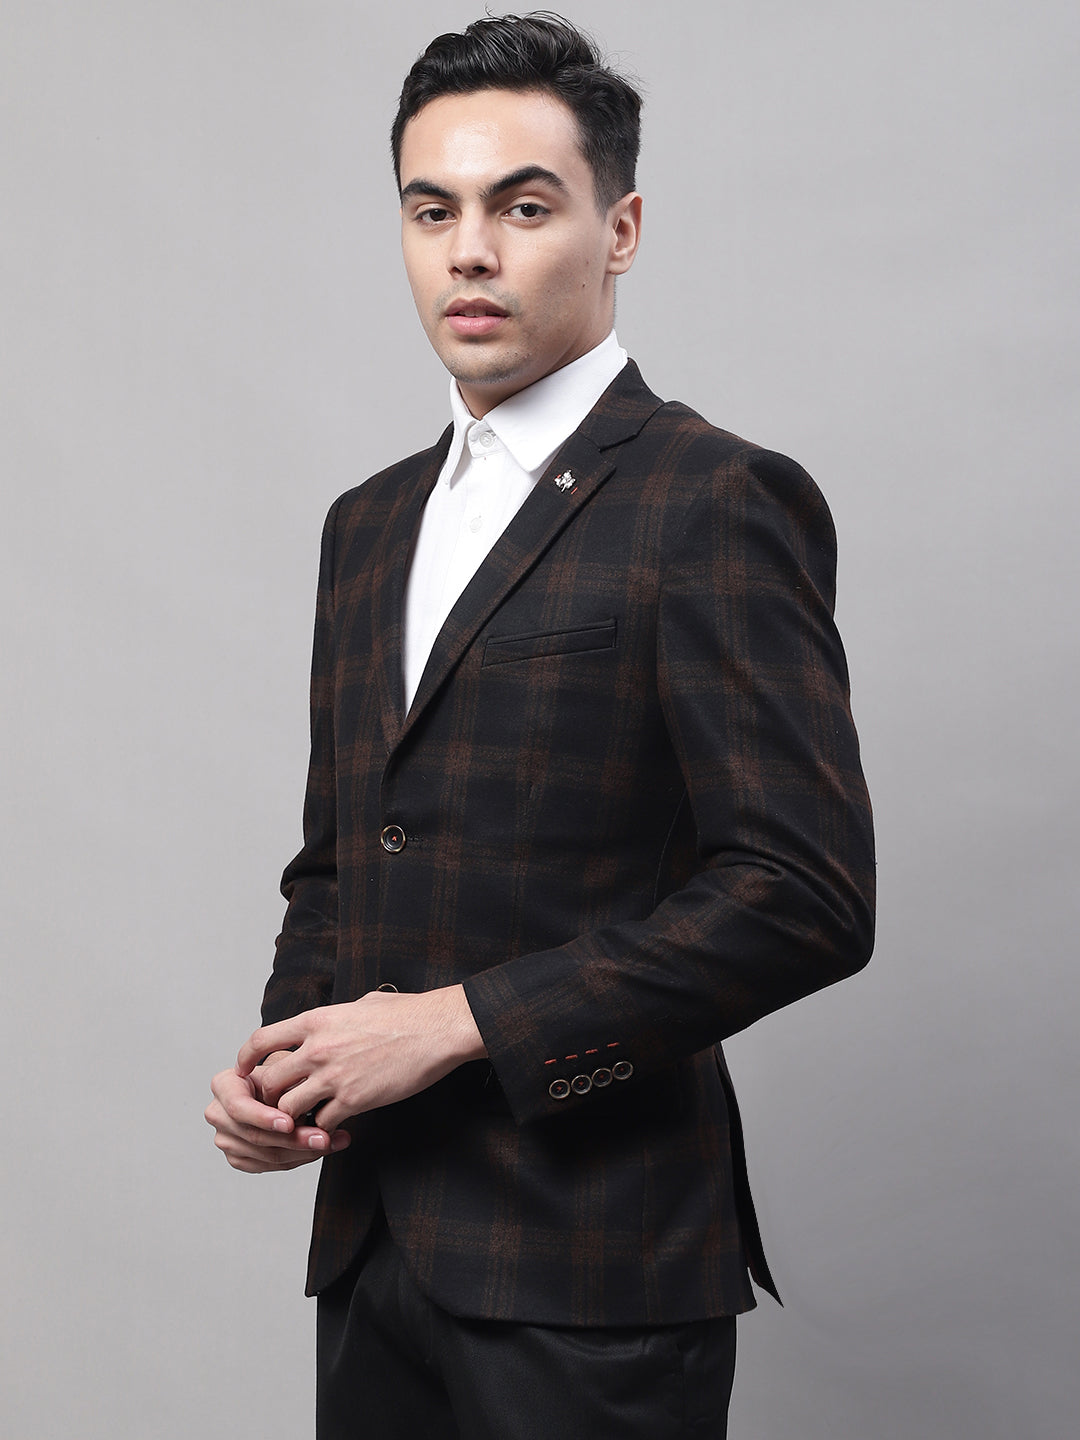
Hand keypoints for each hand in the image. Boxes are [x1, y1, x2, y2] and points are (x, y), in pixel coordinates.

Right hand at [205, 1057, 350, 1173]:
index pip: (238, 1106)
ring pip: (266, 1155)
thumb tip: (306, 1096)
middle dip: (294, 1139)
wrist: (279, 1087)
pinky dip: (298, 1159)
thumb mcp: (285, 1065)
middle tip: (324, 1137)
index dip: (263, 1117)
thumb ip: (289, 1080)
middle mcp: (219, 1113)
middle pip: (255, 1136)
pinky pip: (270, 1166)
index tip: (289, 1123)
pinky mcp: (239, 1157)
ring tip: (332, 1142)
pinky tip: (319, 1149)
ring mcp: (226, 1139)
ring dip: (303, 1152)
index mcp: (224, 1085)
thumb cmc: (281, 1071)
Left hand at [235, 985, 486, 1131]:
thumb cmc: (407, 1014)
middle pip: (270, 1081)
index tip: (246, 1072)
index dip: (247, 1059)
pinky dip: (323, 1128)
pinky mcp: (354, 1100)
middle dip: (271, 1095)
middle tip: (280, 1104)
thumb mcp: (362, 1003)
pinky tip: (334, 1126)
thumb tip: (331, 1021)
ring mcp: (334, 1076)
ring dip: (294, 1116)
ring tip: (306, 1119)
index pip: (262, 1040)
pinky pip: (321, 1123)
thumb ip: (337, 1016)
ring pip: (288, 1108)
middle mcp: (318, 1048)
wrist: (437, 1030)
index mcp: (316, 1020)